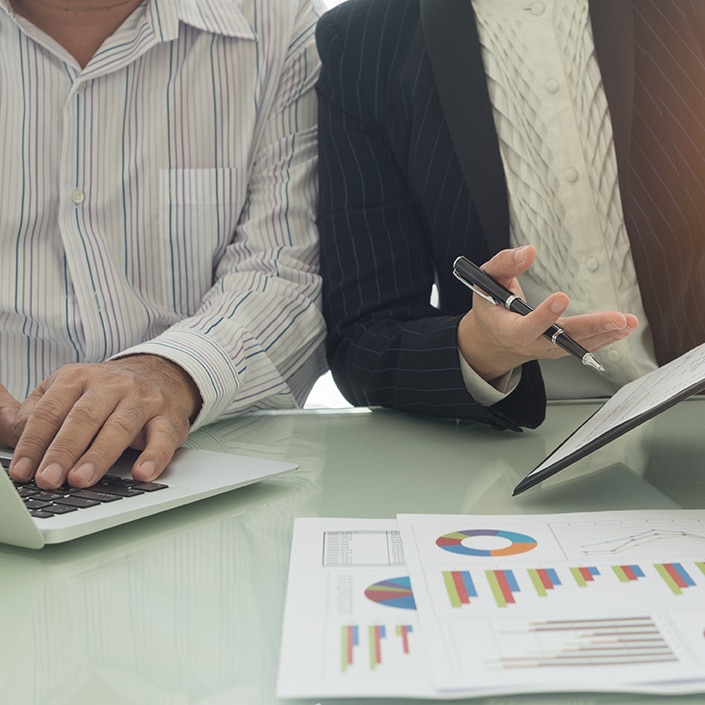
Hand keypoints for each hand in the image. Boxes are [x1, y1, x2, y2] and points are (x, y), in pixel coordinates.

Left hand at [7, 355, 201, 488]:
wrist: (160, 376)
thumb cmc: (105, 395)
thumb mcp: (65, 393)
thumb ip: (32, 414)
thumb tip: (4, 429)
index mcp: (78, 377)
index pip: (51, 410)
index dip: (34, 442)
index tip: (22, 471)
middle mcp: (112, 385)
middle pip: (84, 417)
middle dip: (63, 450)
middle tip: (48, 479)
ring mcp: (143, 400)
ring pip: (120, 427)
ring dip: (99, 455)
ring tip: (81, 480)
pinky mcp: (169, 419)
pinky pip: (163, 438)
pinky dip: (154, 456)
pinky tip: (142, 474)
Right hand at [457, 246, 638, 381]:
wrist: (492, 341)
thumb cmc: (490, 308)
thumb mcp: (486, 281)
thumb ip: (504, 264)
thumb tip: (529, 251)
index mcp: (508, 328)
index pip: (526, 326)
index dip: (544, 315)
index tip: (561, 297)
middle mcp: (530, 343)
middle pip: (563, 339)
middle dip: (592, 328)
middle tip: (617, 318)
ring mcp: (547, 349)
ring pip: (578, 345)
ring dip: (606, 334)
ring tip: (628, 322)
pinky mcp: (560, 349)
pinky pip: (583, 346)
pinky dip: (605, 337)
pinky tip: (622, 328)